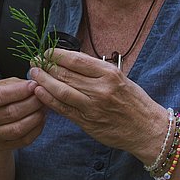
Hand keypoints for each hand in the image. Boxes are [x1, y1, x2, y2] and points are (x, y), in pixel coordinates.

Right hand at [0, 77, 46, 151]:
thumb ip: (15, 83)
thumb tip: (34, 85)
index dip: (19, 91)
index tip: (34, 85)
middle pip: (12, 112)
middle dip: (32, 102)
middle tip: (43, 95)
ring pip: (19, 128)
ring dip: (36, 116)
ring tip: (44, 106)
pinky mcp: (2, 146)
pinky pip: (24, 139)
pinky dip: (36, 129)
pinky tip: (41, 118)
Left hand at [29, 49, 165, 160]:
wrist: (146, 128)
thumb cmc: (134, 101)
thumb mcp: (119, 77)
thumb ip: (95, 70)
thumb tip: (69, 60)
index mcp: (109, 73)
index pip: (76, 59)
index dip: (57, 54)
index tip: (46, 51)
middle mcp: (101, 88)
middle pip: (66, 73)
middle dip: (46, 66)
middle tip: (34, 61)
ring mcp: (93, 106)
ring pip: (62, 90)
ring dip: (44, 81)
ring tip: (33, 74)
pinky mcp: (88, 122)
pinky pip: (64, 109)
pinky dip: (49, 100)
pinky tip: (39, 92)